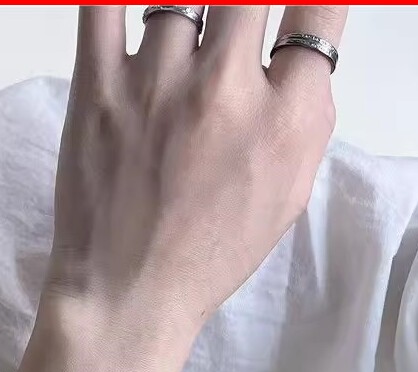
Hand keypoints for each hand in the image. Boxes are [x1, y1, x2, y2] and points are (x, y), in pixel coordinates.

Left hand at [16, 6, 346, 371]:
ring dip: (186, 11)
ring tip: (179, 47)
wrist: (127, 296)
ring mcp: (157, 83)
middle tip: (227, 32)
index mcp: (288, 121)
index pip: (321, 9)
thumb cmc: (207, 257)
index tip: (286, 17)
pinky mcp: (96, 88)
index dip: (307, 5)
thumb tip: (295, 58)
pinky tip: (127, 14)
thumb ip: (302, 119)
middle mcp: (227, 89)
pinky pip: (103, 3)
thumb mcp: (287, 197)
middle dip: (243, 6)